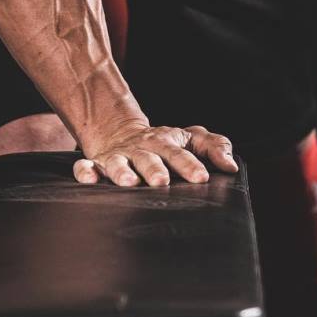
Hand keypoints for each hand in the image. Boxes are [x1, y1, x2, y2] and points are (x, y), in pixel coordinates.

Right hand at [73, 122, 237, 186]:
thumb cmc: (163, 142)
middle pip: (149, 157)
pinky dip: (85, 172)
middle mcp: (141, 149)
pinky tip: (89, 181)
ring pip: (118, 162)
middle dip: (155, 168)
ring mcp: (118, 156)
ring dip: (122, 171)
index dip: (190, 164)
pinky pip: (86, 167)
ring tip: (129, 183)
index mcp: (165, 142)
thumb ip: (214, 146)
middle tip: (162, 182)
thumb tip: (231, 166)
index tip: (201, 177)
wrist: (120, 132)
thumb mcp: (189, 138)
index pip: (180, 152)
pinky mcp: (97, 164)